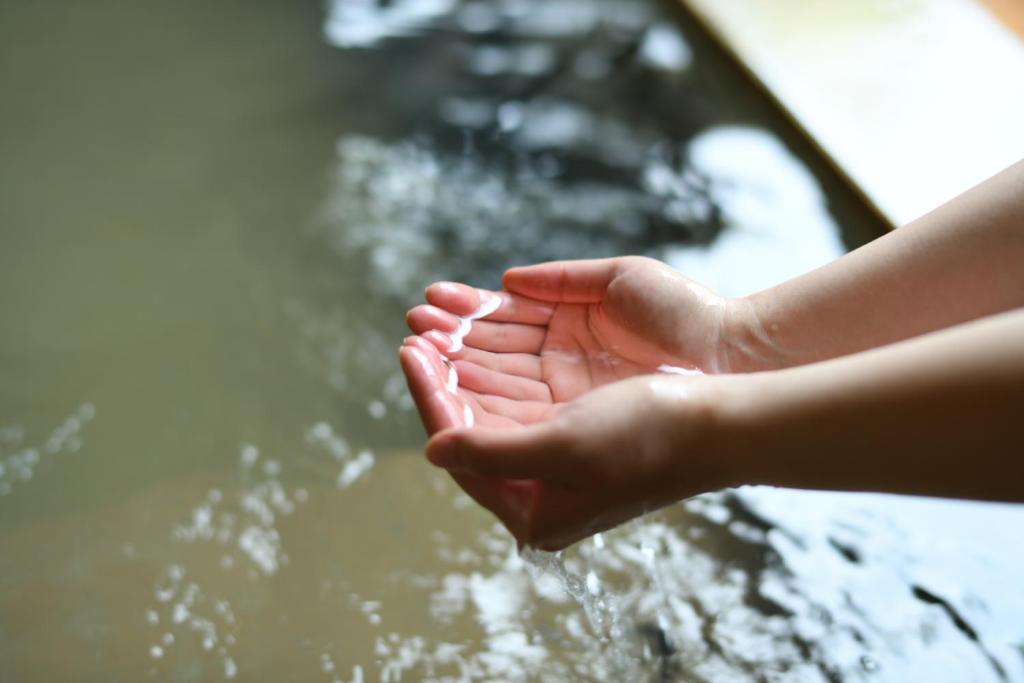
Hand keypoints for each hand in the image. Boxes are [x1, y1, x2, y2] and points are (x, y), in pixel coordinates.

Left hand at [399, 257, 740, 547]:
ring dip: (467, 361)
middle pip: (473, 423)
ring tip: (438, 324)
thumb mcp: (562, 448)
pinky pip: (524, 390)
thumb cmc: (648, 439)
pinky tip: (482, 332)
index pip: (460, 447)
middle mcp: (542, 487)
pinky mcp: (579, 426)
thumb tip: (433, 451)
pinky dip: (501, 360)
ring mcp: (560, 456)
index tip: (409, 351)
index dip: (430, 396)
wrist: (722, 423)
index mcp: (534, 510)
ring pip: (495, 402)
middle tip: (417, 331)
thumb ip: (490, 452)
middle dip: (444, 373)